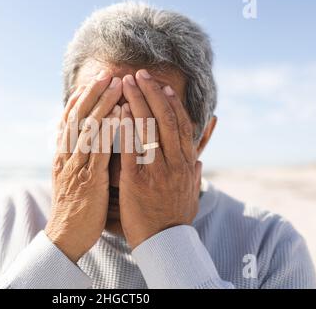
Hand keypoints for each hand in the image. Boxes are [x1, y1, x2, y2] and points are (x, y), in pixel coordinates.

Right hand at [45, 70, 121, 261]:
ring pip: (88, 128)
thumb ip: (75, 157)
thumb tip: (82, 140)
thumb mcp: (69, 177)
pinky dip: (108, 129)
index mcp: (62, 155)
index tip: (91, 81)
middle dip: (92, 93)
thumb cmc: (74, 206)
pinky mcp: (88, 179)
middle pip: (78, 117)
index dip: (80, 99)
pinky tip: (119, 114)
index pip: (69, 120)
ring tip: (116, 85)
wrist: (66, 235)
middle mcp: (66, 156)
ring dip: (102, 104)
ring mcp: (76, 166)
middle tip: (106, 73)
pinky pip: (98, 150)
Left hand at [119, 70, 201, 248]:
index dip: (172, 103)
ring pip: (148, 127)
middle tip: (140, 74)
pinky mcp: (137, 178)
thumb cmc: (174, 217)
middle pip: (165, 118)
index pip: (181, 125)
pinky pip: (131, 147)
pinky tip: (117, 110)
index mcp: (186, 163)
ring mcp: (157, 169)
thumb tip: (197, 159)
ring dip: (136, 101)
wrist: (164, 242)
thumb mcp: (191, 193)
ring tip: (125, 82)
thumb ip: (193, 174)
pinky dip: (126, 126)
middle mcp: (175, 161)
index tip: (164, 86)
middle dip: (152, 92)